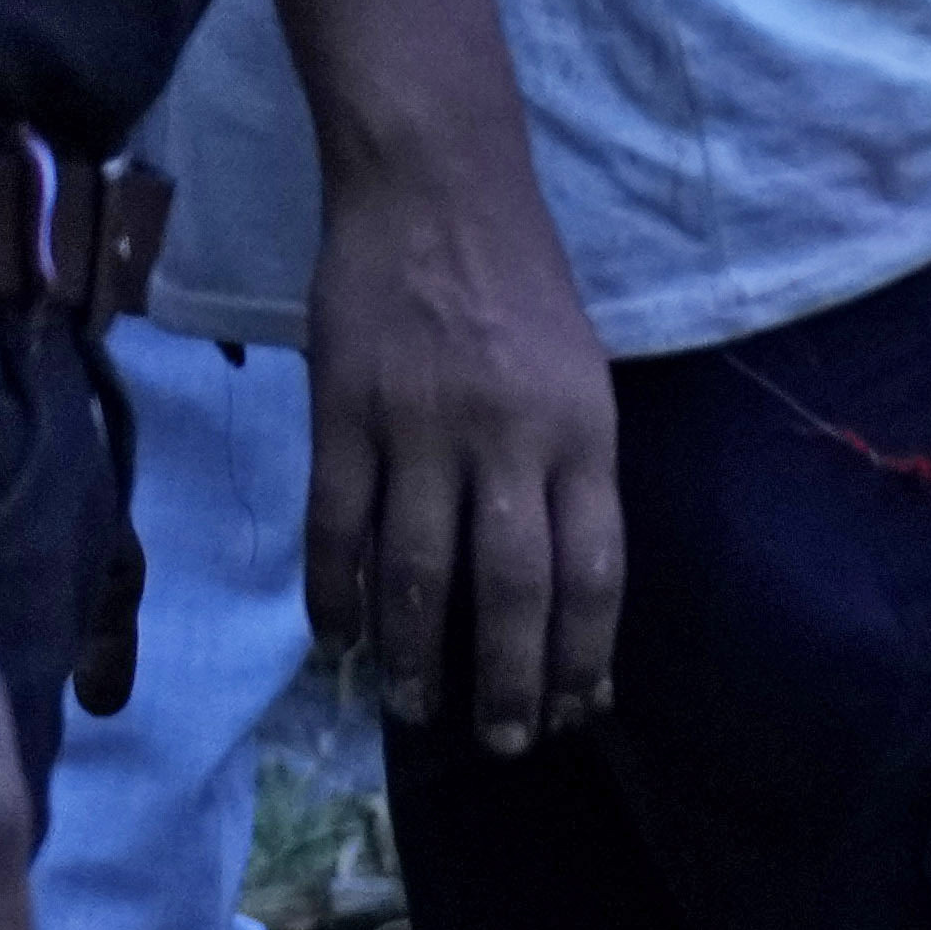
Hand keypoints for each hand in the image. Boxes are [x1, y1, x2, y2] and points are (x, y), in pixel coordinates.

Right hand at [311, 138, 622, 751]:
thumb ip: (572, 472)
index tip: (576, 708)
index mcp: (585, 434)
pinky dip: (336, 595)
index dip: (583, 652)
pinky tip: (342, 640)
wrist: (437, 188)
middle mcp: (510, 441)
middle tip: (502, 741)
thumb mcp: (582, 378)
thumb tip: (563, 588)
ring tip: (417, 709)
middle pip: (512, 591)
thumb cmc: (521, 289)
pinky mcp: (342, 413)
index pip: (594, 571)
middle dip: (508, 681)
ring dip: (417, 655)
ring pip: (419, 573)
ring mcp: (421, 429)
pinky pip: (338, 527)